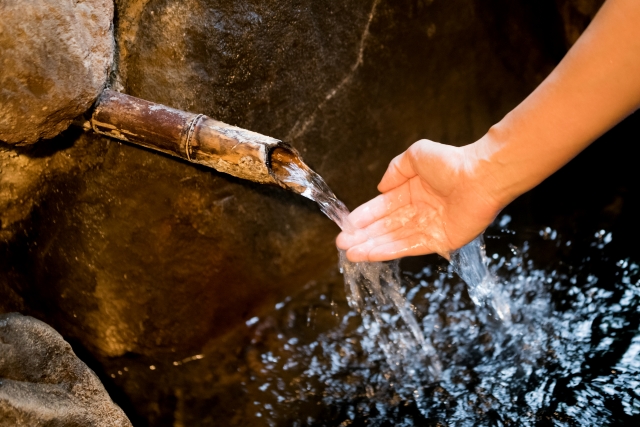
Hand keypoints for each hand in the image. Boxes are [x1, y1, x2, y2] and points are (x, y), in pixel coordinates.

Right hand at [336, 139, 502, 261]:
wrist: (481, 176)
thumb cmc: (451, 162)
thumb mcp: (416, 156)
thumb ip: (395, 170)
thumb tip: (381, 188)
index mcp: (414, 192)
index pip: (384, 207)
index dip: (365, 216)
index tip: (347, 224)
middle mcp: (419, 211)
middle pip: (386, 227)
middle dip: (363, 235)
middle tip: (342, 243)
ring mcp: (429, 228)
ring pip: (393, 239)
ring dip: (370, 247)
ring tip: (350, 253)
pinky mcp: (439, 242)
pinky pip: (409, 247)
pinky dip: (388, 251)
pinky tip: (370, 254)